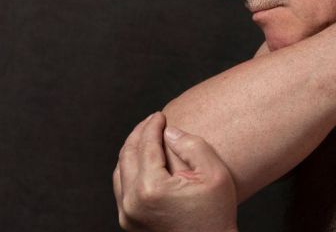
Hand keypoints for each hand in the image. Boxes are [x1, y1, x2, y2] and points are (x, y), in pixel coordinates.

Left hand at [113, 112, 237, 231]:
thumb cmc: (216, 214)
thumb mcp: (214, 174)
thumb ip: (192, 146)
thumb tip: (169, 132)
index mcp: (151, 189)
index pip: (145, 145)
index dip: (152, 125)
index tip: (160, 115)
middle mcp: (133, 202)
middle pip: (127, 155)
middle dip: (139, 133)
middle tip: (153, 121)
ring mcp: (128, 214)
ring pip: (120, 170)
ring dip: (132, 150)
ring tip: (147, 137)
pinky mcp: (129, 222)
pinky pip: (122, 187)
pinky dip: (130, 169)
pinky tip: (144, 160)